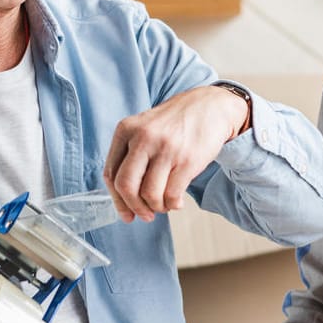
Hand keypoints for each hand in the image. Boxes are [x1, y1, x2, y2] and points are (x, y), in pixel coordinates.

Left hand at [104, 85, 249, 222]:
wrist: (211, 107)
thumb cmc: (176, 122)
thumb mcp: (145, 128)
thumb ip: (131, 155)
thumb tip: (125, 196)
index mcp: (126, 129)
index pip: (111, 174)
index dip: (117, 200)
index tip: (126, 213)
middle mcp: (143, 138)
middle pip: (126, 186)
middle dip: (134, 207)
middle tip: (144, 215)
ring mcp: (166, 149)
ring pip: (150, 194)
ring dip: (156, 207)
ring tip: (164, 206)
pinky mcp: (187, 160)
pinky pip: (172, 194)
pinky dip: (172, 204)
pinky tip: (176, 202)